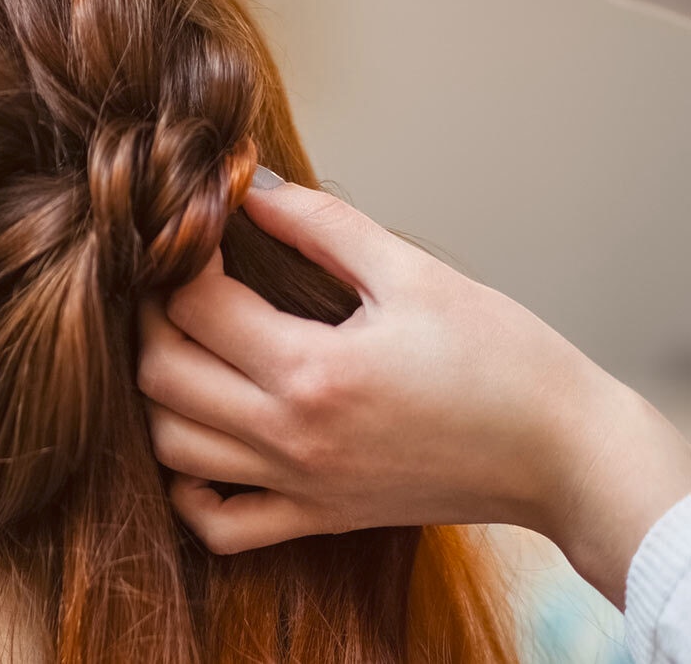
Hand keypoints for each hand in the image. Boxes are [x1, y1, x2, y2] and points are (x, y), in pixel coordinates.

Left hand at [140, 174, 690, 606]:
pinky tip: (204, 442)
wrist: (562, 454)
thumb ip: (323, 226)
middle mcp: (291, 436)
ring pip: (171, 449)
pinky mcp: (316, 518)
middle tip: (176, 284)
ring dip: (158, 395)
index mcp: (313, 370)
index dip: (183, 256)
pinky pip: (218, 525)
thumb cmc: (502, 359)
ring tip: (187, 349)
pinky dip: (188, 489)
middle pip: (160, 376)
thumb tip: (251, 189)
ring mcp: (299, 486)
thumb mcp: (413, 273)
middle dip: (151, 320)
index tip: (202, 230)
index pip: (195, 306)